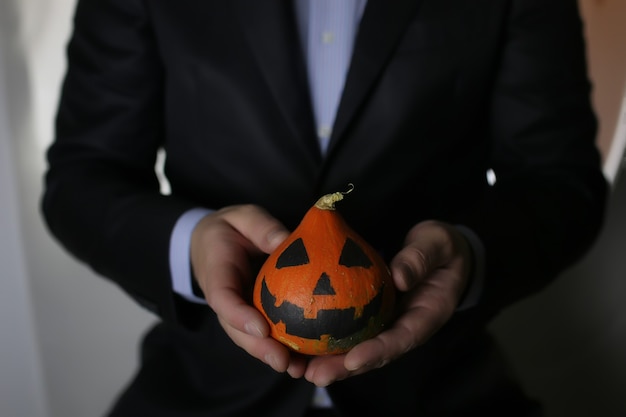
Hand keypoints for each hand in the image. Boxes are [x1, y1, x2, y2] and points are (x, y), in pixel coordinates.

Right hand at [190, 204, 307, 376]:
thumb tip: (287, 240)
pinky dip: (283, 348)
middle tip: (283, 361)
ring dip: (272, 355)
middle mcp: (226, 300)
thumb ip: (261, 227)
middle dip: (259, 348)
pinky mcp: (254, 315)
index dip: (239, 316)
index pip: (223, 299)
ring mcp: (238, 311)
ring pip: (251, 339)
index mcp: (217, 274)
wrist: (213, 241)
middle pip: (237, 330)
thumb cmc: (230, 228)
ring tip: (298, 369)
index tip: (261, 327)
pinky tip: (306, 361)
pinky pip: (265, 334)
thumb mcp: (244, 217)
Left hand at [303, 220, 472, 385]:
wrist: (442, 252)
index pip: (403, 338)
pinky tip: (304, 343)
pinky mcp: (375, 317)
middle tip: (318, 375)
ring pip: (361, 347)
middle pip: (377, 352)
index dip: (378, 351)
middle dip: (346, 368)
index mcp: (428, 313)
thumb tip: (399, 277)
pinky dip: (331, 339)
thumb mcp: (437, 244)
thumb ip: (420, 258)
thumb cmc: (441, 247)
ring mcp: (390, 323)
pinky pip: (353, 331)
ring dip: (334, 361)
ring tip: (304, 370)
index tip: (353, 360)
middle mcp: (407, 325)